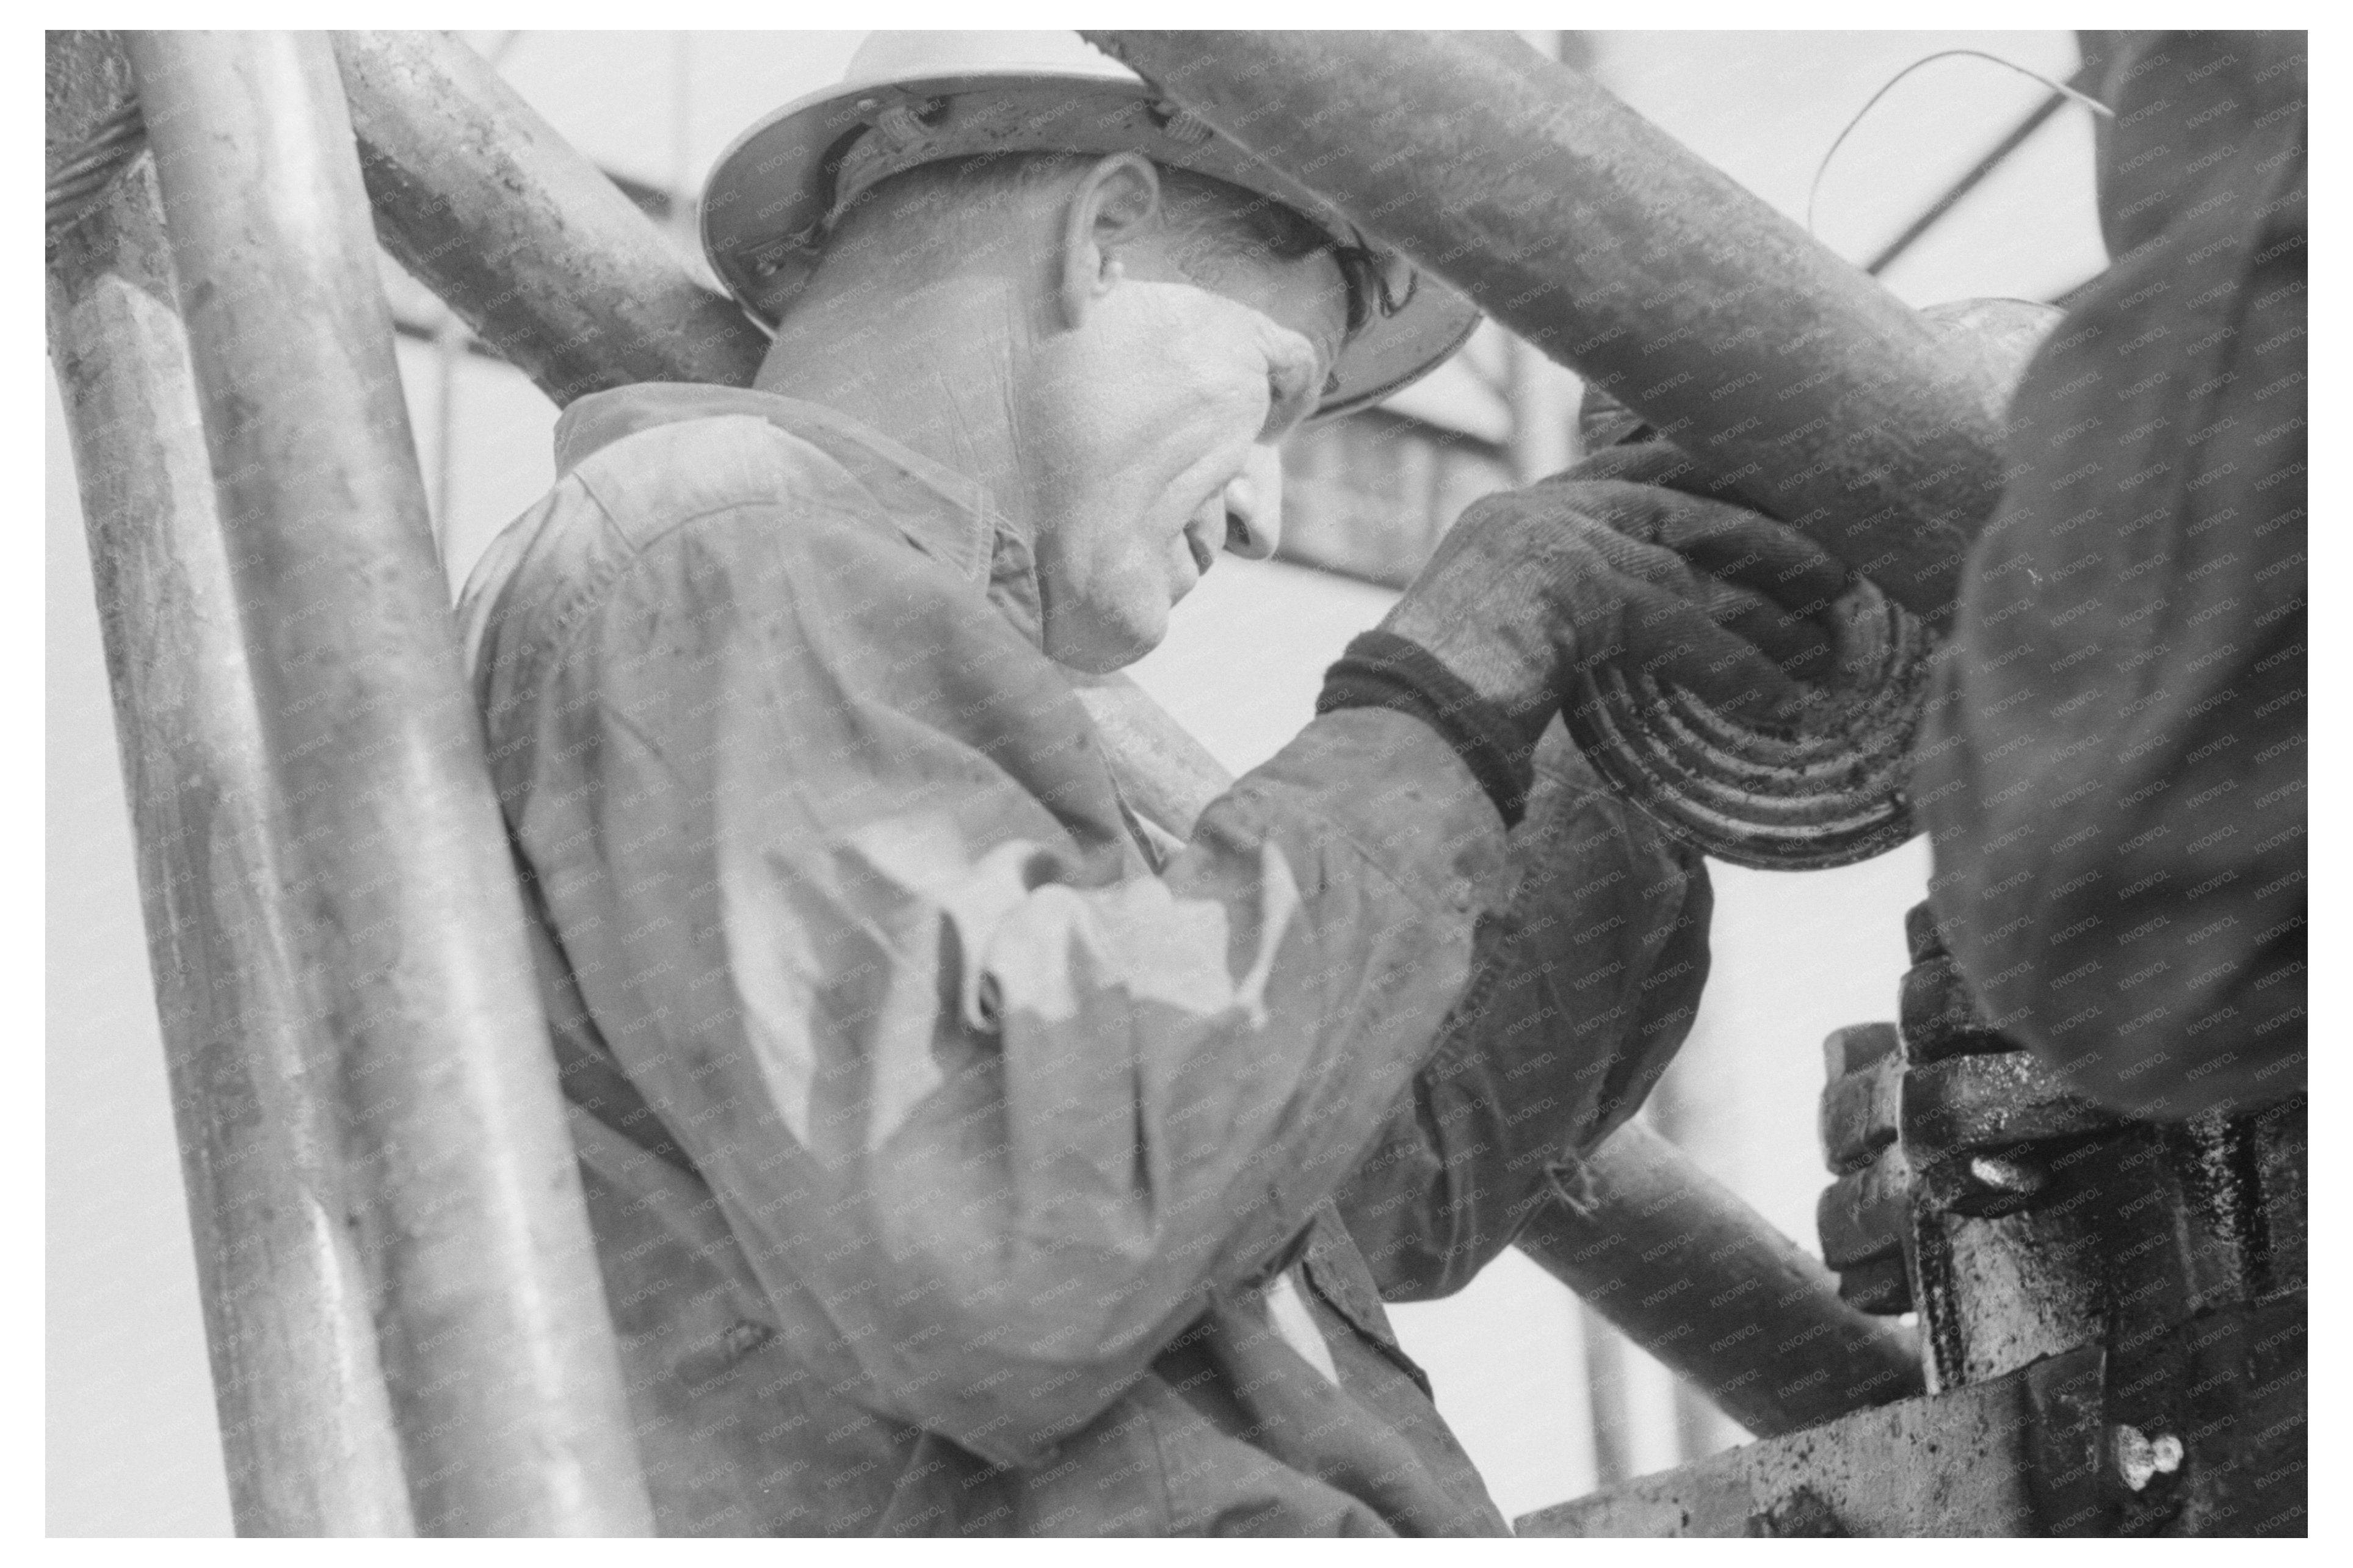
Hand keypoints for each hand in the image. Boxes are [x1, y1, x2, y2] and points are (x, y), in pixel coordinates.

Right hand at [1381, 444, 1850, 734]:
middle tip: (1844, 565)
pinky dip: (1738, 669)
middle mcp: (1536, 511)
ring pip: (1693, 560)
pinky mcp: (1573, 588)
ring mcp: (1553, 541)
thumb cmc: (1435, 716)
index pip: (1636, 468)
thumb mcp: (1511, 645)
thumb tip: (1640, 651)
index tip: (1778, 497)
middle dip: (1769, 533)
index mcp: (1517, 515)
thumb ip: (1570, 624)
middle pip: (1682, 502)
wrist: (1392, 732)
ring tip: (1835, 642)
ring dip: (1774, 604)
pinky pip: (1681, 624)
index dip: (1714, 480)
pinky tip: (1783, 707)